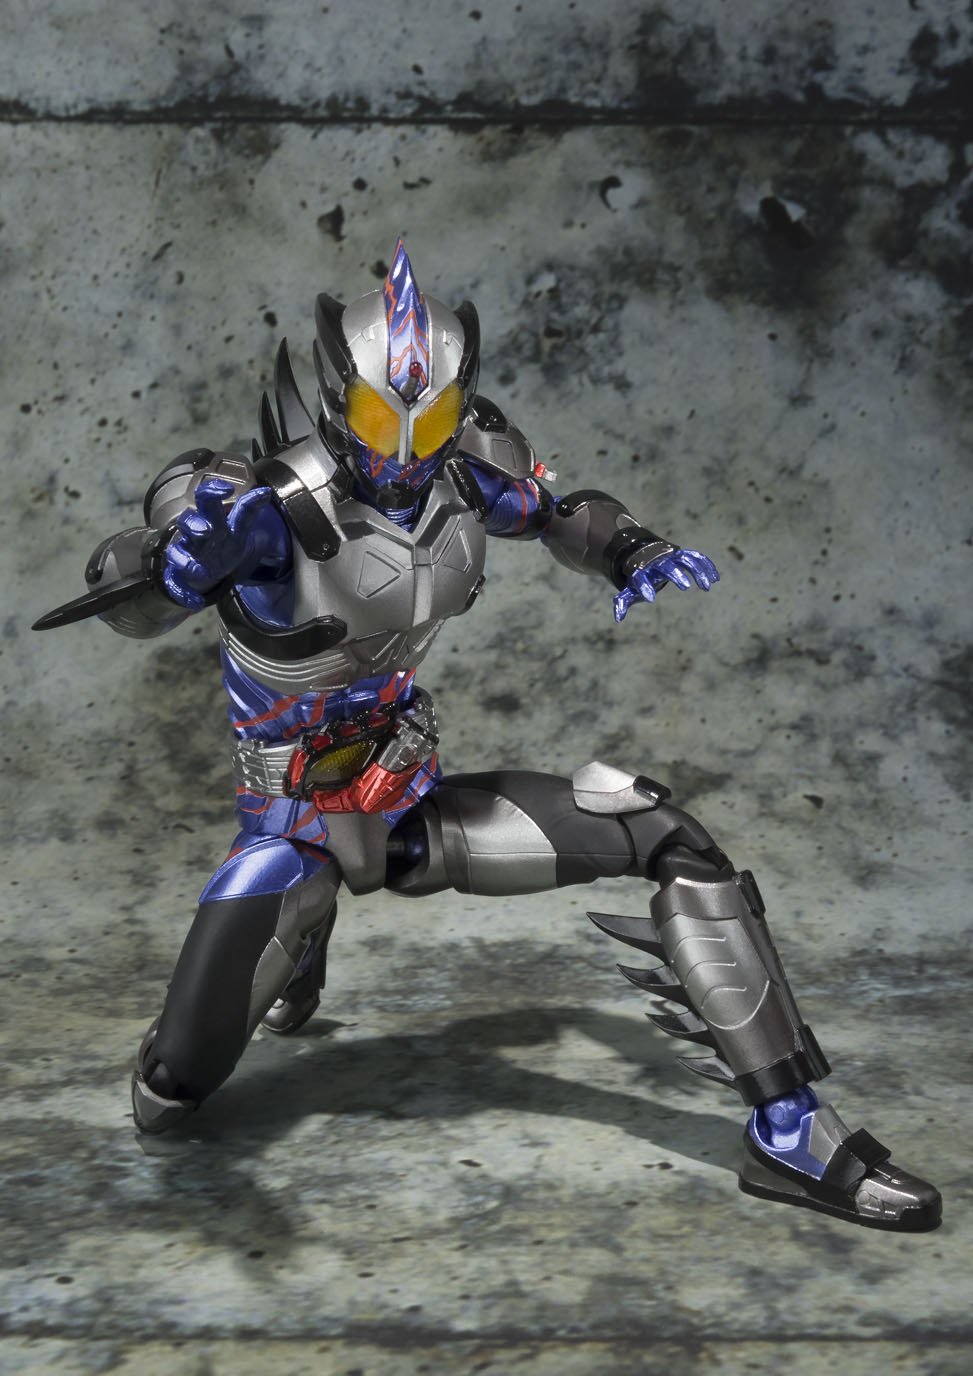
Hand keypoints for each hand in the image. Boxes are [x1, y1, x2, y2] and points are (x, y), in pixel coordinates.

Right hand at [161, 479, 273, 610]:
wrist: (210, 564)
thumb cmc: (222, 541)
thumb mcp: (238, 527)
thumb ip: (249, 510)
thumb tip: (265, 492)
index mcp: (209, 519)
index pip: (205, 499)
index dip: (212, 492)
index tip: (225, 489)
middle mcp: (194, 535)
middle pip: (186, 522)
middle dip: (193, 525)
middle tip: (204, 530)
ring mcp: (185, 554)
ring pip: (177, 553)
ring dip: (186, 561)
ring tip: (200, 571)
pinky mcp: (179, 574)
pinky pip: (176, 583)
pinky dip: (183, 593)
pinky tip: (195, 603)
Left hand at [612, 548, 719, 622]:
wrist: (643, 552)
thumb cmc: (638, 575)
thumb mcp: (629, 588)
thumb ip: (623, 602)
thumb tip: (618, 619)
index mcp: (641, 570)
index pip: (640, 578)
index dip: (644, 586)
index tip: (650, 598)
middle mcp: (656, 561)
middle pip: (666, 566)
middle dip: (675, 575)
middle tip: (685, 587)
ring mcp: (671, 556)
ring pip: (685, 560)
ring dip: (697, 571)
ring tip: (707, 586)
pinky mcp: (682, 554)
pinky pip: (696, 557)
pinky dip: (706, 565)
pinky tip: (715, 578)